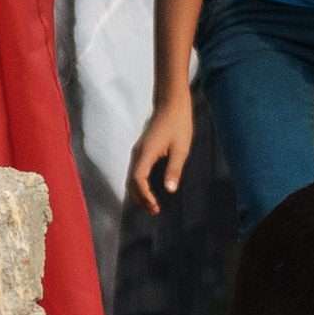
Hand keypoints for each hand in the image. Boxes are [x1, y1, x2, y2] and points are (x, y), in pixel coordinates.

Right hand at [129, 90, 195, 211]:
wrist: (171, 103)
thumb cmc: (178, 124)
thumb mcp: (181, 149)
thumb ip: (174, 169)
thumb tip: (170, 190)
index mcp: (146, 153)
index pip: (138, 179)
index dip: (144, 195)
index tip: (155, 206)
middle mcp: (138, 153)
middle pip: (132, 181)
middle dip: (140, 198)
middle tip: (154, 211)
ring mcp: (138, 151)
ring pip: (132, 176)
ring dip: (139, 192)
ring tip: (152, 205)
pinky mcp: (142, 150)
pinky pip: (136, 171)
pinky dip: (140, 184)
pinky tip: (149, 190)